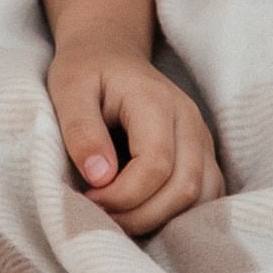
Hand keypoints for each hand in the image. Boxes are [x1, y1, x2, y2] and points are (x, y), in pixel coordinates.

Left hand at [47, 44, 222, 234]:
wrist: (110, 53)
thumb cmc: (86, 71)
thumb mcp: (68, 89)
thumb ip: (81, 130)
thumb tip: (100, 177)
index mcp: (156, 100)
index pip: (155, 164)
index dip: (123, 195)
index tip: (88, 197)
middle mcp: (189, 120)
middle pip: (183, 187)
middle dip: (140, 214)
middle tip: (100, 214)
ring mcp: (202, 139)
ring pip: (200, 198)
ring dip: (159, 219)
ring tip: (118, 214)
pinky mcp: (204, 155)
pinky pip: (204, 197)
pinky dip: (176, 214)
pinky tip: (141, 211)